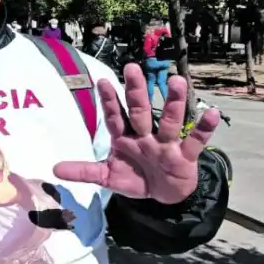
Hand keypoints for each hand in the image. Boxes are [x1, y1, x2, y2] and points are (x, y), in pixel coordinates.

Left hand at [53, 64, 219, 203]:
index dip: (109, 101)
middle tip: (132, 68)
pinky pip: (196, 141)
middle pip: (140, 111)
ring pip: (170, 121)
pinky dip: (203, 128)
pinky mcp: (185, 156)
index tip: (103, 81)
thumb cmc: (135, 177)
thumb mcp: (107, 176)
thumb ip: (84, 171)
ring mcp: (166, 144)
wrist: (164, 195)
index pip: (115, 117)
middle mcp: (145, 135)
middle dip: (136, 91)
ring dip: (173, 102)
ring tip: (177, 81)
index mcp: (124, 138)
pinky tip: (211, 112)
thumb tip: (53, 169)